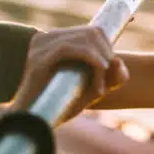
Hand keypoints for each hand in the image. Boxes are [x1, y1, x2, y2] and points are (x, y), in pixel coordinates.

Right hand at [11, 26, 129, 121]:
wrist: (32, 122)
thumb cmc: (59, 106)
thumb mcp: (91, 89)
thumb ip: (109, 77)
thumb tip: (120, 62)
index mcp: (55, 40)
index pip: (92, 31)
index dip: (108, 49)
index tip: (108, 73)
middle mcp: (46, 37)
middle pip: (91, 32)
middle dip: (106, 55)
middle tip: (105, 83)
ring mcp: (41, 45)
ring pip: (85, 39)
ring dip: (100, 62)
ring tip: (99, 88)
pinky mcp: (39, 58)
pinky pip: (71, 49)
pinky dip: (90, 58)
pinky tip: (100, 69)